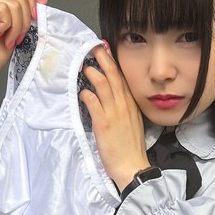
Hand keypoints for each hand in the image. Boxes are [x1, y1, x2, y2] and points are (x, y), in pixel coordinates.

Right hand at [0, 0, 47, 86]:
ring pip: (14, 4)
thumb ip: (27, 13)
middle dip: (25, 20)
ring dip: (17, 27)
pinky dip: (8, 26)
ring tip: (9, 39)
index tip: (31, 22)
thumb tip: (43, 0)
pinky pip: (4, 9)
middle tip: (17, 38)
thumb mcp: (18, 30)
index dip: (30, 2)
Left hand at [79, 44, 150, 191]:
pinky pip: (93, 102)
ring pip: (103, 85)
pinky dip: (86, 94)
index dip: (113, 63)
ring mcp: (114, 113)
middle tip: (93, 48)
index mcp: (131, 105)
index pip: (122, 78)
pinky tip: (82, 92)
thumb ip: (124, 110)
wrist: (132, 166)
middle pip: (113, 76)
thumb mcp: (133, 124)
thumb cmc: (131, 149)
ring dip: (93, 73)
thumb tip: (114, 101)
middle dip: (103, 59)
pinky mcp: (103, 123)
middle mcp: (124, 105)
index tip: (106, 52)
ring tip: (84, 66)